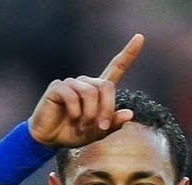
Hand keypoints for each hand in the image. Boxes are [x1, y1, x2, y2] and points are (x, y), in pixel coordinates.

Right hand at [28, 33, 143, 147]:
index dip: (128, 53)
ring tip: (82, 126)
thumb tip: (129, 114)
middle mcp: (87, 83)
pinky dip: (75, 112)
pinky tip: (71, 119)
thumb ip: (113, 124)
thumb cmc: (74, 134)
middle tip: (101, 127)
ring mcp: (72, 83)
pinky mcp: (58, 87)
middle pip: (106, 85)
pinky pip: (72, 96)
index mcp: (98, 90)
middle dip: (107, 109)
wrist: (51, 140)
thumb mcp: (97, 133)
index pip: (116, 67)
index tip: (140, 38)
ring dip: (89, 114)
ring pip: (90, 92)